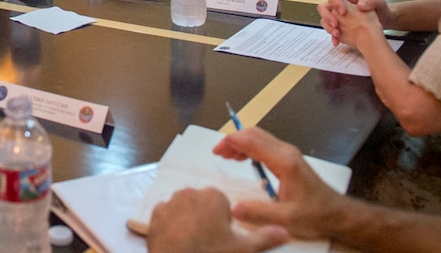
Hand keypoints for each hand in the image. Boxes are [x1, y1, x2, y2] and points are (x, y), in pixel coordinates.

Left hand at [148, 187, 288, 252]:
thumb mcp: (244, 249)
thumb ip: (265, 237)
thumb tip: (284, 232)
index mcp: (214, 197)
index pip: (221, 203)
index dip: (222, 220)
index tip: (221, 235)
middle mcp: (191, 193)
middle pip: (201, 203)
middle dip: (204, 217)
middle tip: (208, 240)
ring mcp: (171, 202)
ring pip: (183, 207)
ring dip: (187, 219)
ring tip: (192, 241)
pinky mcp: (155, 214)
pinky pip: (165, 215)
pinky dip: (169, 224)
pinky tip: (177, 240)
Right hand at [212, 127, 343, 241]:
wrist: (336, 213)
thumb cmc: (315, 215)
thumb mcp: (286, 218)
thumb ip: (259, 213)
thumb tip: (234, 208)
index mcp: (284, 162)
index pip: (253, 141)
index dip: (232, 142)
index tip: (217, 149)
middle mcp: (286, 152)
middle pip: (255, 134)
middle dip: (233, 140)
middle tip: (217, 152)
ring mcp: (288, 154)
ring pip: (259, 138)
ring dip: (241, 143)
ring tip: (225, 155)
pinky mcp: (288, 159)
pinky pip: (265, 146)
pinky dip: (250, 148)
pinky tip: (242, 158)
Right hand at [318, 0, 386, 48]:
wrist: (383, 25)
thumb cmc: (382, 10)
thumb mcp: (379, 4)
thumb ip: (371, 1)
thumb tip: (361, 4)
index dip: (336, 2)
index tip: (343, 12)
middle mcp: (341, 5)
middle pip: (324, 6)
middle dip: (328, 15)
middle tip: (336, 24)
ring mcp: (338, 17)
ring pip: (325, 19)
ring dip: (328, 27)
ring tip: (337, 34)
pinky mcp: (339, 27)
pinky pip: (330, 30)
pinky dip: (333, 36)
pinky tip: (337, 41)